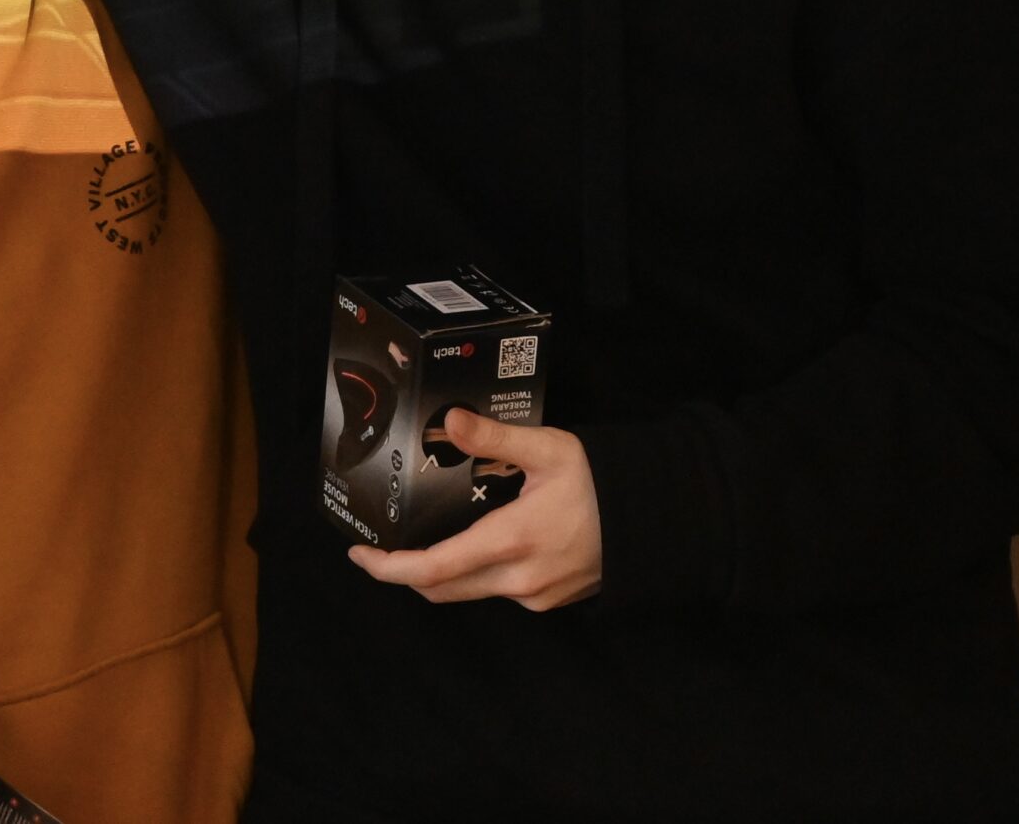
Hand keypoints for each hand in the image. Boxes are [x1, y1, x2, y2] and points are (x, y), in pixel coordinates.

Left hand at [347, 410, 601, 611]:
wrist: (659, 520)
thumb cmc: (602, 482)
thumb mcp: (548, 449)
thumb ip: (493, 439)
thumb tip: (448, 419)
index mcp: (510, 542)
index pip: (433, 569)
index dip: (388, 567)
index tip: (359, 555)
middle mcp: (518, 580)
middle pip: (441, 588)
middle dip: (404, 572)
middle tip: (379, 547)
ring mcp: (535, 596)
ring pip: (468, 591)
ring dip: (441, 572)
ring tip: (425, 536)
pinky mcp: (550, 600)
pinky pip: (498, 590)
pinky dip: (475, 573)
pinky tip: (474, 542)